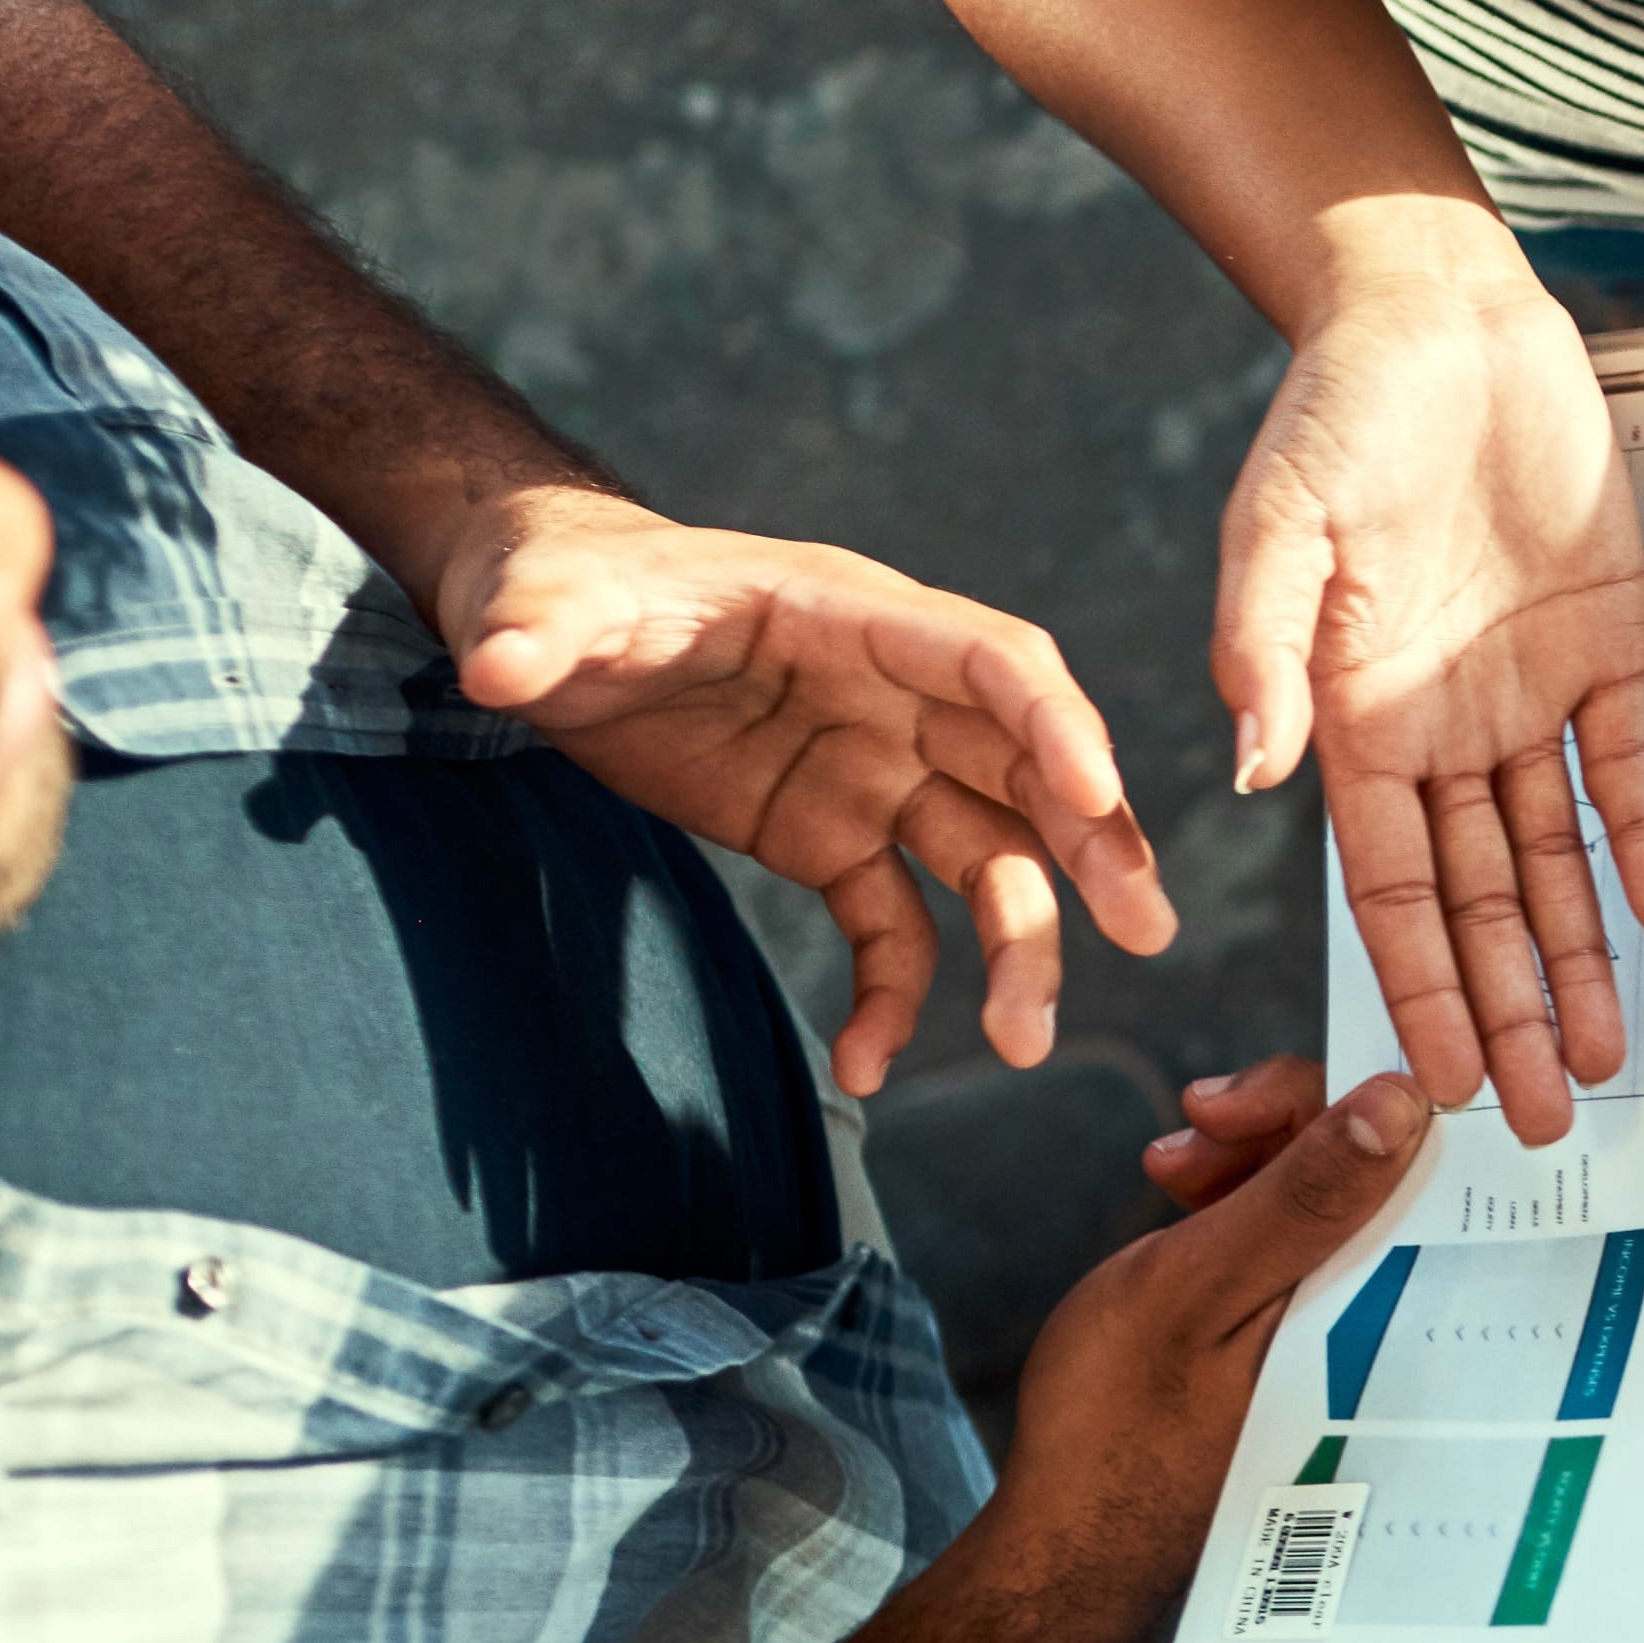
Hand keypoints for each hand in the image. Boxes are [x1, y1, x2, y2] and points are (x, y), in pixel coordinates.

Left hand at [434, 487, 1172, 1092]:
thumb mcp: (538, 597)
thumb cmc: (554, 580)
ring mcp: (868, 768)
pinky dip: (895, 992)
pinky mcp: (828, 833)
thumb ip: (535, 631)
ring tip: (1025, 1041)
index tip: (1098, 796)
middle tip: (1144, 931)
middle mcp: (889, 692)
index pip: (988, 660)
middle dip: (1090, 842)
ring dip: (1022, 942)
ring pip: (984, 855)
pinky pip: (890, 922)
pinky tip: (866, 1062)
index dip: (1051, 722)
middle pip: (1023, 765)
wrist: (536, 621)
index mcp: (851, 614)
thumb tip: (498, 664)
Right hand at [973, 1061, 1423, 1618]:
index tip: (1230, 1103)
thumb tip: (1407, 1102)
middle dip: (1279, 1122)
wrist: (1069, 1542)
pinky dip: (1242, 1201)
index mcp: (1383, 1310)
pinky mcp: (1297, 1336)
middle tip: (1191, 1124)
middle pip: (1377, 1166)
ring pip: (1332, 1193)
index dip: (1332, 1098)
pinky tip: (1183, 1196)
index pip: (1415, 1159)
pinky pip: (1299, 1239)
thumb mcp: (1200, 1286)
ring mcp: (1342, 1328)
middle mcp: (1384, 1320)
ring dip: (1250, 1154)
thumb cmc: (1118, 1422)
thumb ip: (1305, 1196)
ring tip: (1170, 1168)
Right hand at [1210, 218, 1643, 1141]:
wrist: (1436, 315)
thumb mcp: (1278, 522)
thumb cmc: (1337, 411)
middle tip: (1546, 1116)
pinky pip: (1621, 761)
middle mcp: (1436, 729)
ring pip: (1553, 856)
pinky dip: (1639, 835)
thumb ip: (1261, 644)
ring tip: (1603, 1057)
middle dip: (1508, 1012)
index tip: (1443, 1083)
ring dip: (1576, 955)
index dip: (1419, 987)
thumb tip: (1253, 768)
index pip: (1391, 890)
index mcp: (1352, 721)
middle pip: (1481, 902)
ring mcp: (1518, 690)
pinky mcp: (1596, 639)